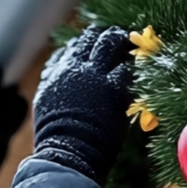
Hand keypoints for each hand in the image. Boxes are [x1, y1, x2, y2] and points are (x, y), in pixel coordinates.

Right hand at [31, 27, 133, 183]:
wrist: (68, 152)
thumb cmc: (56, 135)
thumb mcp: (45, 101)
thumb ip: (52, 80)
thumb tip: (57, 67)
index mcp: (59, 72)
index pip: (76, 46)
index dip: (89, 42)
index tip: (97, 44)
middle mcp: (76, 68)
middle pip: (93, 38)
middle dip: (107, 36)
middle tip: (118, 38)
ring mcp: (96, 76)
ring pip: (111, 44)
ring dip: (122, 43)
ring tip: (132, 46)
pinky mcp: (115, 89)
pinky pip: (127, 68)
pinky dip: (132, 67)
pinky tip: (141, 69)